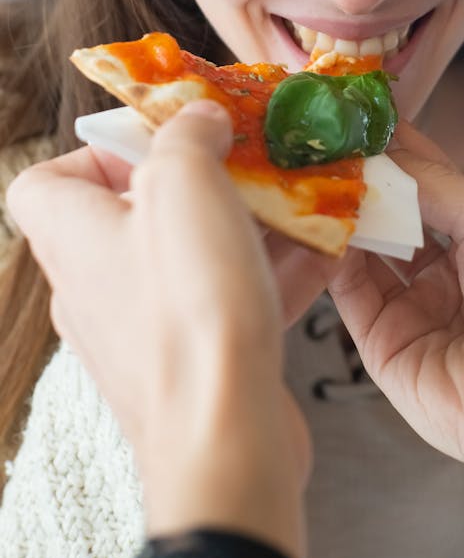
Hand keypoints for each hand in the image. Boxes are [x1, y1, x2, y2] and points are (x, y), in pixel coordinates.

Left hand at [8, 103, 308, 557]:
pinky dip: (270, 272)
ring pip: (192, 254)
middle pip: (138, 211)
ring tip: (302, 200)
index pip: (46, 181)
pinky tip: (323, 251)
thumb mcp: (184, 184)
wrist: (225, 438)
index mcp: (73, 237)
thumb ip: (186, 134)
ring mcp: (142, 328)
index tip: (163, 140)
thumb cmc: (190, 310)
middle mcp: (96, 284)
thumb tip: (199, 120)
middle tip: (252, 161)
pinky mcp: (191, 362)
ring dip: (249, 222)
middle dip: (205, 180)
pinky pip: (227, 299)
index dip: (99, 150)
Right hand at [328, 123, 463, 489]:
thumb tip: (384, 150)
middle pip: (389, 216)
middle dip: (359, 181)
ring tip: (315, 176)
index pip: (425, 183)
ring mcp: (413, 311)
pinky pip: (349, 296)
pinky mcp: (384, 350)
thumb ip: (433, 185)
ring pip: (363, 252)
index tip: (354, 116)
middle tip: (322, 144)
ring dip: (342, 215)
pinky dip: (331, 259)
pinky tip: (322, 224)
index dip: (394, 151)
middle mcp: (445, 274)